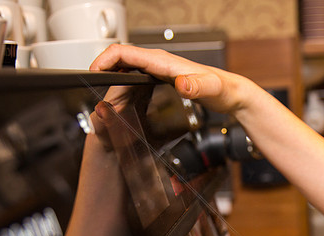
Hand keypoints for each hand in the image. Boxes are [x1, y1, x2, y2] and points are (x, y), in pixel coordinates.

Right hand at [90, 45, 250, 115]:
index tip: (92, 72)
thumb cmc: (222, 90)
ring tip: (102, 93)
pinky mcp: (163, 77)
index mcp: (163, 62)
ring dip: (111, 74)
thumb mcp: (210, 90)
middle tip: (92, 87)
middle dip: (102, 68)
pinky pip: (136, 74)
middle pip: (121, 57)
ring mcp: (160, 69)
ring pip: (126, 65)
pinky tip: (122, 95)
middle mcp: (159, 62)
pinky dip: (123, 80)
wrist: (232, 93)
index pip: (124, 52)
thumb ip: (196, 86)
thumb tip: (182, 82)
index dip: (104, 59)